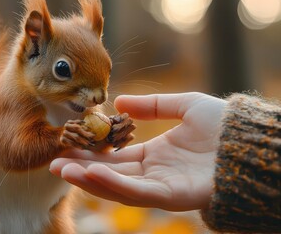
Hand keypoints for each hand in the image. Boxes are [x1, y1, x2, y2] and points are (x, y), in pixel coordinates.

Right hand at [50, 92, 226, 210]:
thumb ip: (153, 106)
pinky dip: (110, 183)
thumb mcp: (183, 105)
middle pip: (111, 173)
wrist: (246, 140)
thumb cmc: (221, 124)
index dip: (93, 152)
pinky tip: (88, 173)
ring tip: (61, 167)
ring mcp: (159, 187)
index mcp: (154, 156)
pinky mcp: (169, 197)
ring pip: (117, 186)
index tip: (70, 144)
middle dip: (82, 168)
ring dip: (88, 178)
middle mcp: (153, 174)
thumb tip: (120, 103)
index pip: (116, 157)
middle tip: (54, 160)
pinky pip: (134, 192)